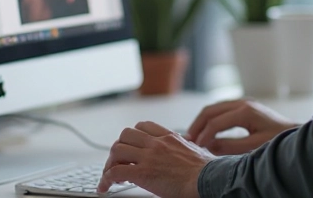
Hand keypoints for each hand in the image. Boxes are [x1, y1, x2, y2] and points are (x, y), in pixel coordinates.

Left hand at [98, 121, 212, 197]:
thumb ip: (186, 146)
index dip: (133, 136)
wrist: (208, 180)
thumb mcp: (196, 150)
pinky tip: (105, 187)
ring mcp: (149, 157)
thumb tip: (189, 145)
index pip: (142, 126)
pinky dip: (106, 179)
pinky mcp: (142, 173)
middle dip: (119, 148)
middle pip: (125, 135)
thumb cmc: (206, 170)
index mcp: (169, 136)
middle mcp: (156, 143)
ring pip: (116, 150)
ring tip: (111, 175)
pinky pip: (115, 172)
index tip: (132, 147)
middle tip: (119, 161)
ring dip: (110, 163)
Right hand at [186, 99, 299, 154]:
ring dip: (202, 121)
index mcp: (245, 111)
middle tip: (188, 140)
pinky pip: (221, 110)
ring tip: (194, 137)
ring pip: (214, 108)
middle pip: (211, 110)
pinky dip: (210, 119)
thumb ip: (230, 146)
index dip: (203, 135)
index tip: (196, 148)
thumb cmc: (277, 141)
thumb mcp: (254, 147)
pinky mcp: (244, 106)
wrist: (294, 134)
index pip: (216, 122)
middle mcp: (242, 102)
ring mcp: (243, 102)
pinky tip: (206, 131)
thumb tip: (208, 146)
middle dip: (197, 125)